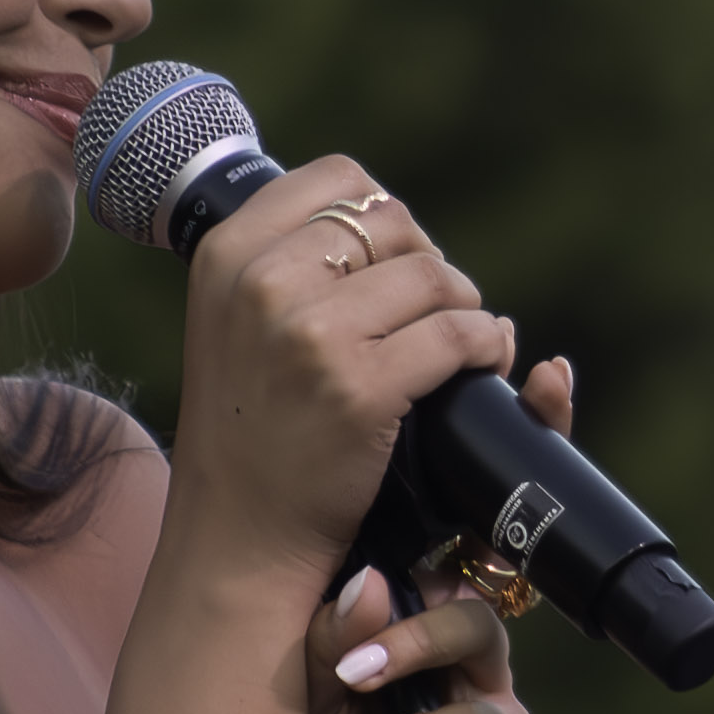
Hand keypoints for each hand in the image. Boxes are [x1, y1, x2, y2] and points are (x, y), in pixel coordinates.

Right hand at [166, 158, 519, 582]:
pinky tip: (482, 363)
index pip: (338, 179)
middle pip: (394, 223)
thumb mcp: (232, 321)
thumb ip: (285, 260)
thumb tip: (389, 216)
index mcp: (227, 253)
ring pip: (435, 276)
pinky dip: (487, 345)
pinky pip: (459, 335)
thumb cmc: (248, 428)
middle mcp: (262, 282)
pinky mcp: (360, 388)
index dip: (385, 215)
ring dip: (465, 306)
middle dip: (429, 264)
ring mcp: (310, 335)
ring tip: (461, 340)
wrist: (238, 533)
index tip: (394, 260)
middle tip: (433, 311)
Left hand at [294, 356, 572, 713]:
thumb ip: (329, 623)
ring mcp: (484, 683)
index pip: (452, 501)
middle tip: (484, 496)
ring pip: (478, 630)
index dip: (499, 438)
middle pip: (496, 549)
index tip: (531, 373)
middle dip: (503, 513)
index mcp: (406, 580)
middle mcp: (453, 619)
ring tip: (351, 677)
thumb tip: (370, 582)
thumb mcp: (294, 676)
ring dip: (412, 648)